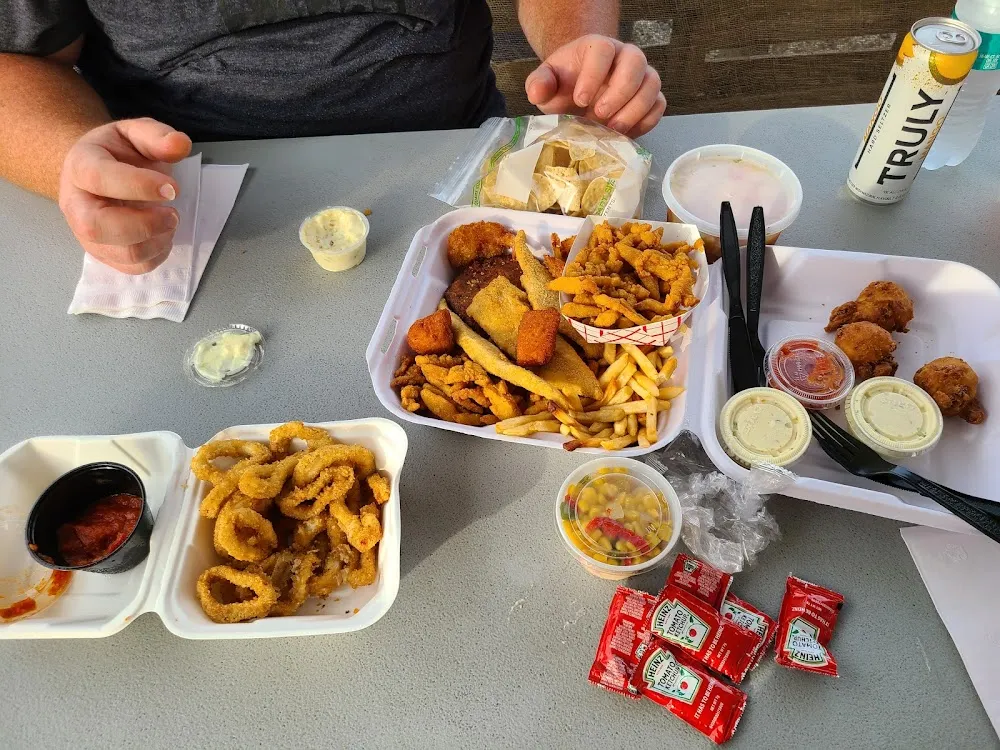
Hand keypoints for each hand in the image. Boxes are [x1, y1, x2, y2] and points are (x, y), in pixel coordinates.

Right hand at [59, 118, 191, 273]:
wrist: (98, 172)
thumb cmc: (117, 153)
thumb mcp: (135, 133)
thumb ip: (156, 136)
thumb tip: (180, 144)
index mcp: (80, 166)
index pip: (100, 179)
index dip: (139, 185)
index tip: (173, 189)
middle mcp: (75, 204)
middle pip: (99, 226)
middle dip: (145, 224)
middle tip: (173, 212)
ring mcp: (87, 234)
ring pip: (122, 254)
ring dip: (157, 241)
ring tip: (170, 220)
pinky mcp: (103, 254)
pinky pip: (133, 267)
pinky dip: (157, 255)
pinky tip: (163, 235)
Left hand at [525, 35, 665, 137]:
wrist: (581, 93)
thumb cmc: (565, 85)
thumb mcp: (547, 83)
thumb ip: (539, 84)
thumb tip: (536, 92)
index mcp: (598, 47)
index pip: (603, 50)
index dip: (593, 75)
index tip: (580, 101)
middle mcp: (625, 56)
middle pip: (635, 63)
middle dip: (619, 92)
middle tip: (600, 115)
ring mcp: (642, 76)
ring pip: (652, 84)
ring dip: (634, 110)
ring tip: (613, 129)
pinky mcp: (651, 96)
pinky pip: (659, 105)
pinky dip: (646, 121)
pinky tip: (627, 133)